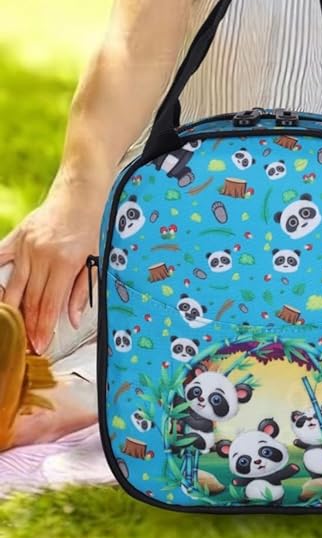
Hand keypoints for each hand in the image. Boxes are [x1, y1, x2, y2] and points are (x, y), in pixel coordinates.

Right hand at [0, 190, 98, 353]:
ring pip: (13, 286)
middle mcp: (43, 255)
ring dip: (12, 310)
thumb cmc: (91, 225)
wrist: (80, 193)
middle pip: (31, 299)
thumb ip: (82, 289)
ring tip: (11, 329)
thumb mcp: (96, 257)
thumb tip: (70, 319)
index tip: (40, 344)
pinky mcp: (16, 238)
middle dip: (28, 325)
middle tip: (27, 344)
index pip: (50, 303)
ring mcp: (26, 247)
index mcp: (66, 261)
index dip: (43, 327)